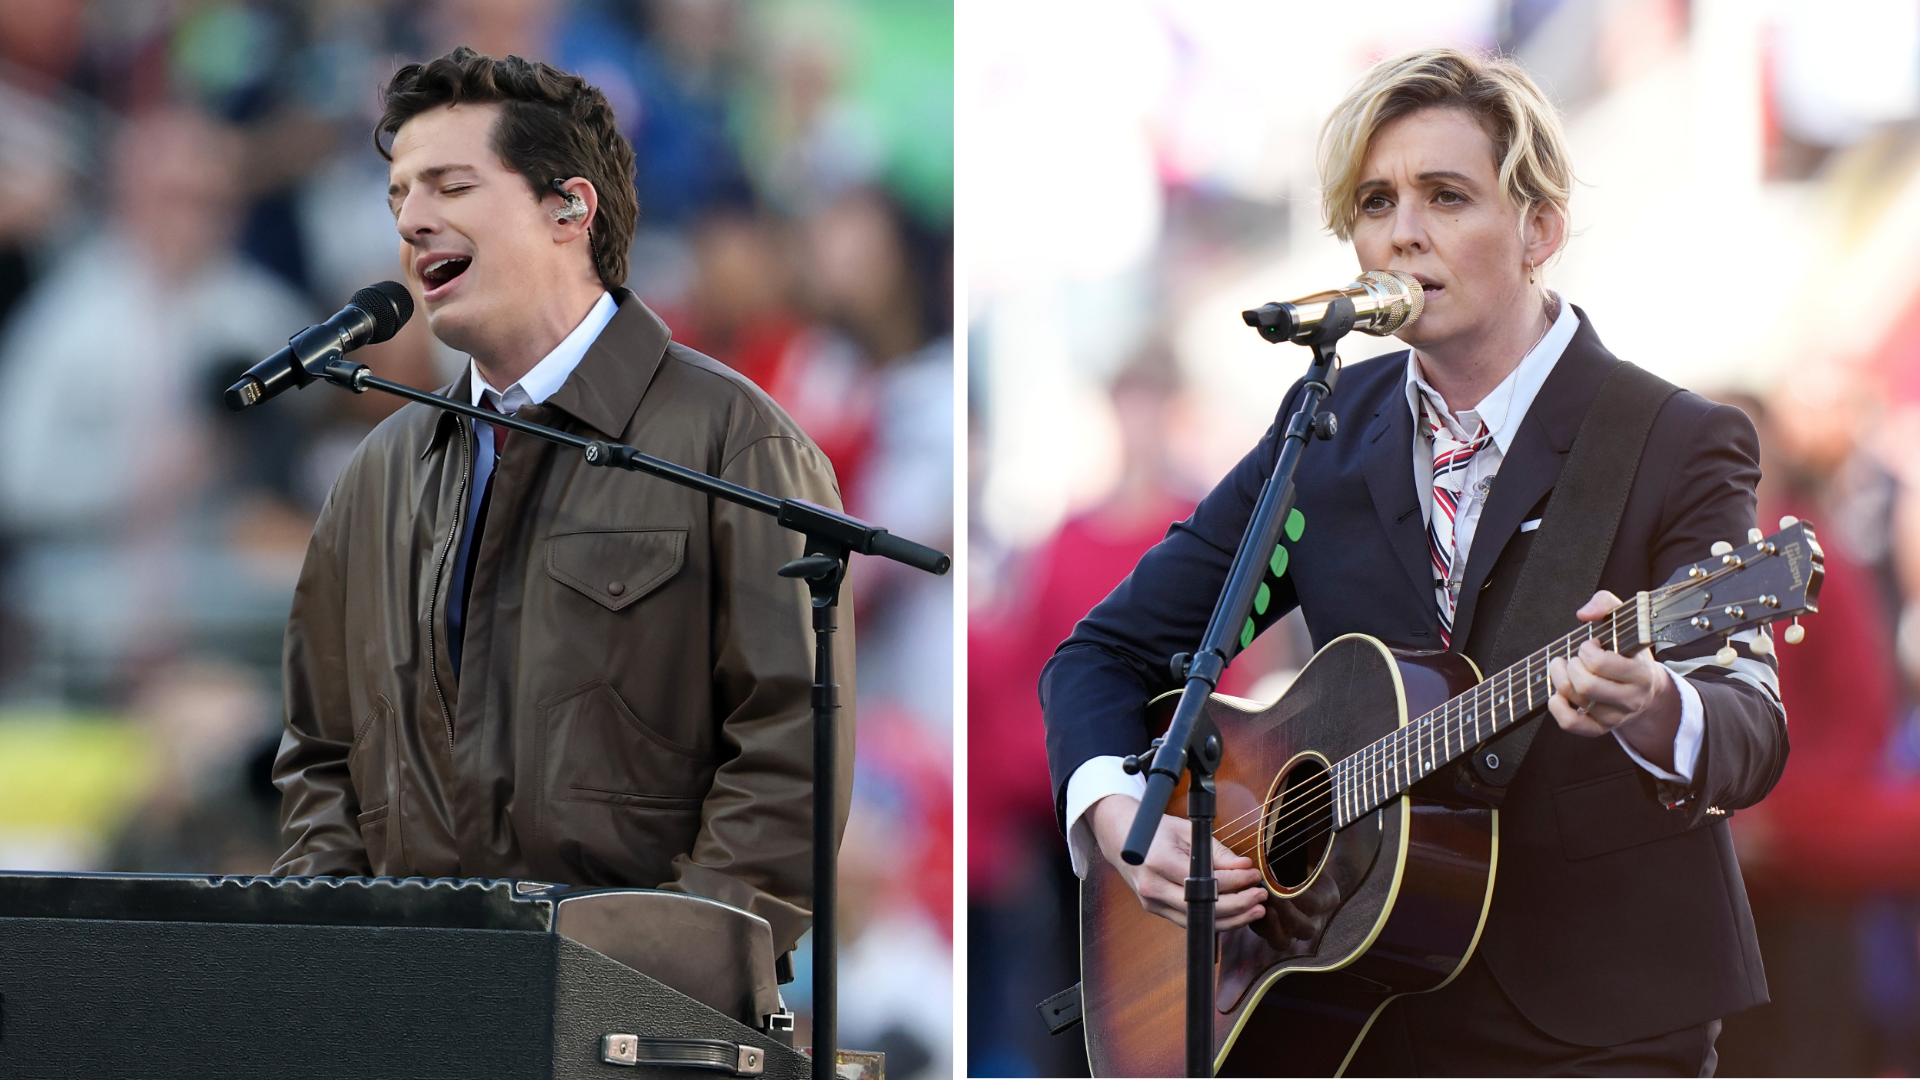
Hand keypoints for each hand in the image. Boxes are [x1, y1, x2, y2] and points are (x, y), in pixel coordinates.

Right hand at [1087, 793, 1267, 929]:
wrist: (1119, 836)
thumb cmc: (1155, 830)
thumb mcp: (1187, 831)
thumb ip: (1217, 851)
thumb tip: (1243, 866)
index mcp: (1159, 862)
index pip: (1206, 882)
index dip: (1235, 882)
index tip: (1254, 875)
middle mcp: (1153, 887)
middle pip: (1203, 908)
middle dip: (1238, 905)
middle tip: (1260, 896)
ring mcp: (1152, 902)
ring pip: (1198, 922)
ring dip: (1231, 919)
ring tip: (1255, 909)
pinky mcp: (1155, 910)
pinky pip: (1189, 921)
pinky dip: (1214, 919)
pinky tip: (1234, 913)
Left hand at [1546, 590, 1682, 769]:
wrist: (1646, 689)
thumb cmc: (1628, 652)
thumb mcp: (1626, 622)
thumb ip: (1606, 603)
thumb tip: (1584, 613)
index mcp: (1641, 673)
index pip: (1601, 664)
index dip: (1587, 650)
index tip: (1591, 645)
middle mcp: (1631, 699)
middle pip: (1584, 685)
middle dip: (1570, 665)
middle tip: (1574, 658)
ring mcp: (1615, 716)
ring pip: (1576, 700)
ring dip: (1559, 679)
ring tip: (1564, 668)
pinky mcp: (1600, 728)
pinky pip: (1571, 724)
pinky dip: (1557, 707)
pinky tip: (1558, 693)